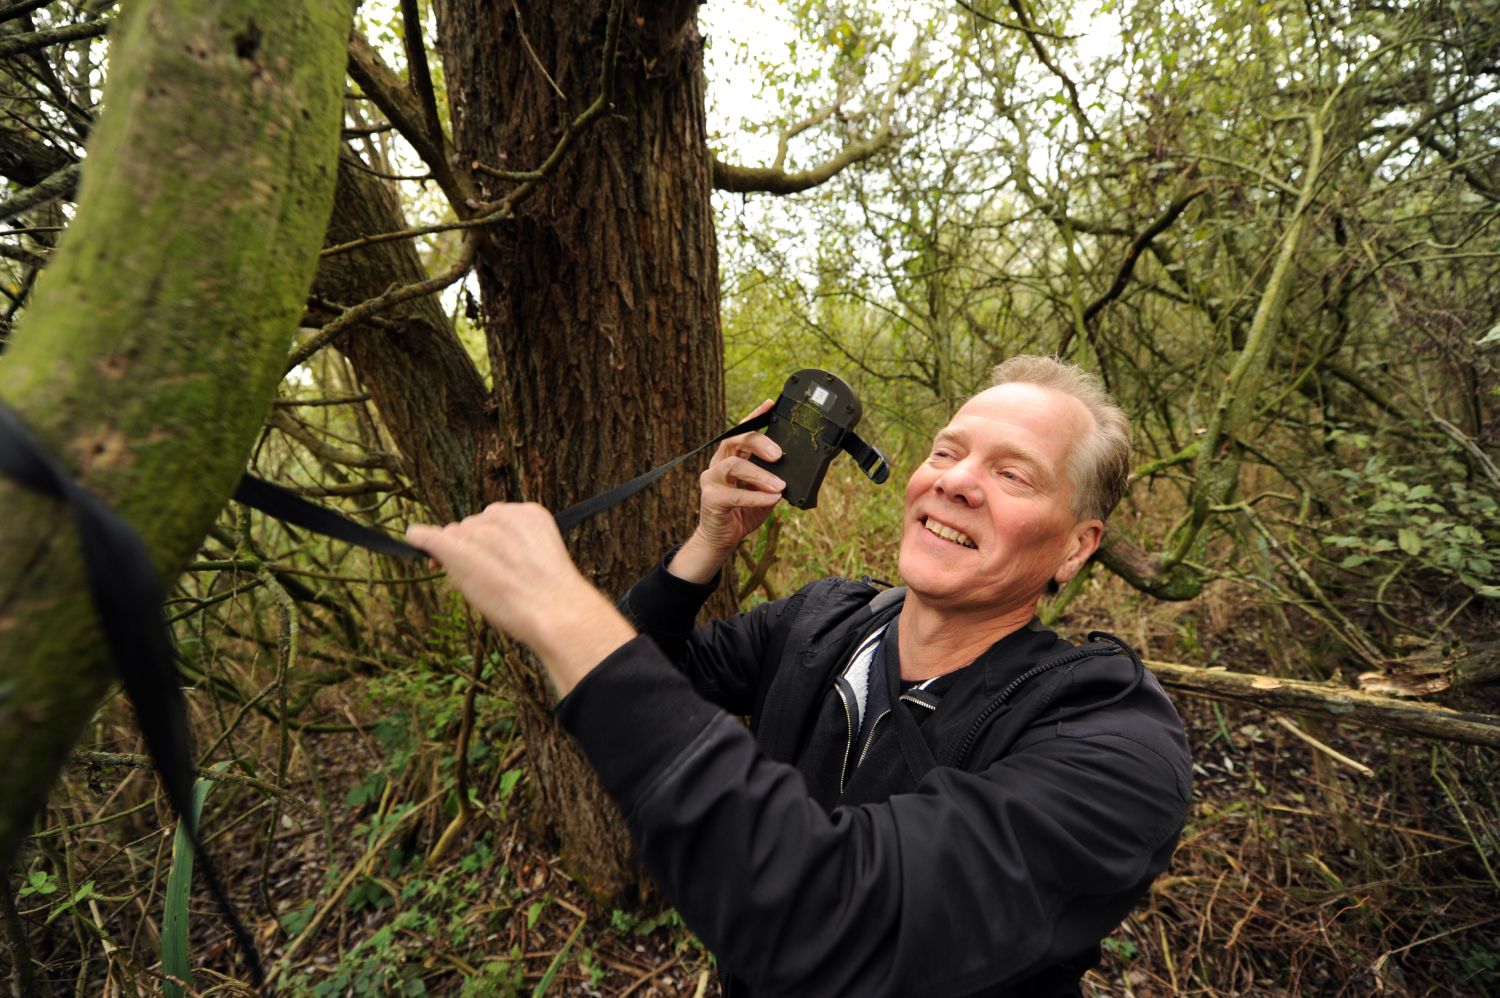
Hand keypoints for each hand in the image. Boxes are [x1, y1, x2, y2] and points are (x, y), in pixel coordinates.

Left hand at [407, 503, 635, 695]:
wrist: (551, 608)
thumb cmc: (548, 595)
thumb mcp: (538, 560)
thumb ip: (514, 548)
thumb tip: (485, 555)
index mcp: (528, 513)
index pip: (494, 521)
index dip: (485, 542)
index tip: (487, 561)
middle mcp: (502, 513)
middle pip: (471, 527)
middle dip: (470, 547)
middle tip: (484, 577)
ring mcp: (478, 527)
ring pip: (454, 535)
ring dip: (456, 552)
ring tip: (477, 581)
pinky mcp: (456, 544)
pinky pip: (429, 537)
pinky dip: (420, 539)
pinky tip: (414, 538)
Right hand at [669, 400, 784, 582]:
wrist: (722, 540)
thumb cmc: (743, 512)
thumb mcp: (764, 491)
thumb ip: (774, 478)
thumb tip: (798, 469)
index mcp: (731, 457)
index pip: (742, 431)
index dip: (755, 416)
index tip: (771, 405)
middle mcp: (718, 463)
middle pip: (735, 441)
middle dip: (759, 442)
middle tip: (779, 454)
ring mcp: (711, 479)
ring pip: (734, 465)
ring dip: (760, 474)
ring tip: (779, 485)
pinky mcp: (710, 498)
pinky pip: (735, 494)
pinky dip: (756, 496)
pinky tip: (773, 499)